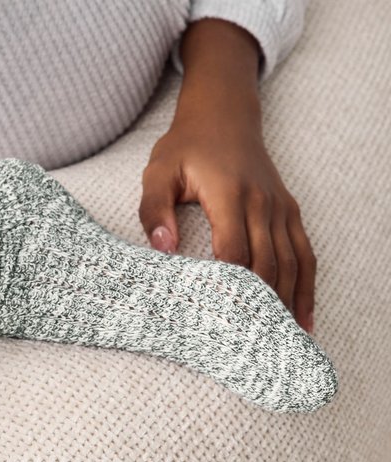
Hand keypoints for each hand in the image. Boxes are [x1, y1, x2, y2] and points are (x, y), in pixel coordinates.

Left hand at [138, 101, 316, 334]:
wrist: (223, 115)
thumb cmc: (186, 147)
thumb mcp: (158, 171)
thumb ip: (154, 209)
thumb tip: (161, 249)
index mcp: (228, 193)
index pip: (233, 249)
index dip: (229, 286)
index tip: (221, 319)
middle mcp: (262, 202)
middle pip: (266, 263)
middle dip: (260, 306)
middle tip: (250, 345)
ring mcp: (280, 207)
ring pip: (290, 264)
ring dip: (287, 304)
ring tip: (278, 342)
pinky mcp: (289, 211)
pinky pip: (305, 254)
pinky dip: (306, 287)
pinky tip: (303, 317)